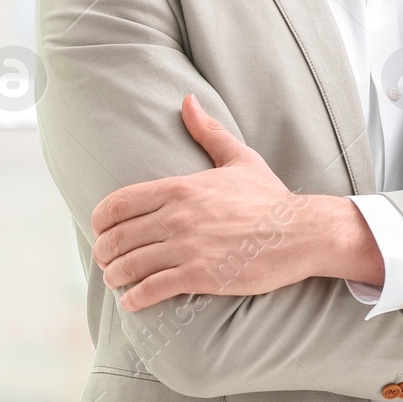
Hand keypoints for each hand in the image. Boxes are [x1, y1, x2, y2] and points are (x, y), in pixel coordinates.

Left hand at [90, 95, 382, 310]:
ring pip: (129, 266)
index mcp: (181, 187)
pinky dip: (135, 299)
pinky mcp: (200, 275)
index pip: (116, 204)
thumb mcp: (239, 159)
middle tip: (109, 262)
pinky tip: (134, 301)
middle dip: (105, 254)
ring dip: (116, 278)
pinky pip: (151, 290)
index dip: (100, 222)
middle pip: (116, 239)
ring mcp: (188, 246)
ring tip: (120, 282)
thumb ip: (208, 132)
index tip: (103, 232)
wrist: (301, 232)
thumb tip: (188, 100)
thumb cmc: (269, 198)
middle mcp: (178, 216)